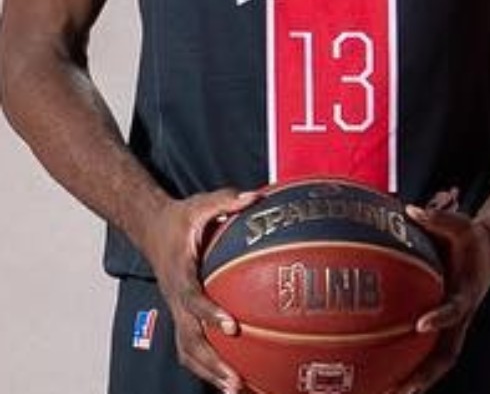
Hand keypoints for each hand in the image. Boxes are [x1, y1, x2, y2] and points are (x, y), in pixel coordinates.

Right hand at [143, 188, 260, 391]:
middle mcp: (176, 297)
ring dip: (209, 372)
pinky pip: (190, 346)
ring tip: (237, 390)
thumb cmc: (179, 218)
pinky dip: (207, 366)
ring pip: (187, 350)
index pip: (193, 298)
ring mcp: (176, 310)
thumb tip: (256, 197)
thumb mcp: (200, 204)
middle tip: (237, 380)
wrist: (150, 227)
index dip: (210, 314)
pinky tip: (231, 377)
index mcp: (180, 272)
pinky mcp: (180, 316)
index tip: (232, 327)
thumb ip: (227, 200)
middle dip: (211, 363)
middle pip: (189, 339)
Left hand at [391, 205, 489, 393]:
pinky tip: (383, 373)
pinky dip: (409, 364)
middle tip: (401, 389)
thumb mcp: (458, 223)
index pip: (455, 309)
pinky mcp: (444, 326)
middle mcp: (461, 315)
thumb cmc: (470, 237)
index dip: (440, 318)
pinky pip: (426, 350)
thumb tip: (409, 209)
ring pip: (437, 361)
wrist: (488, 250)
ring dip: (416, 380)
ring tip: (385, 393)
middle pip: (446, 353)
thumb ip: (435, 219)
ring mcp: (453, 324)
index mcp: (466, 291)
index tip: (420, 324)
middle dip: (426, 374)